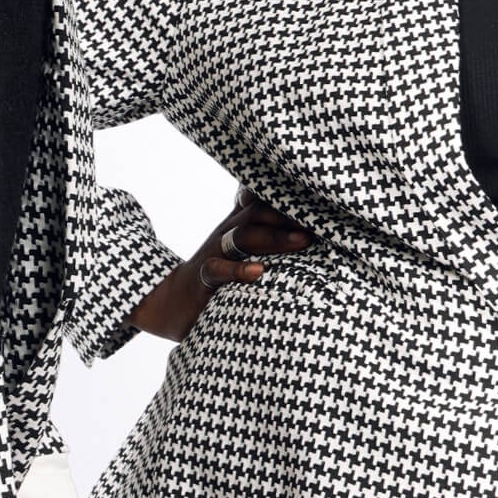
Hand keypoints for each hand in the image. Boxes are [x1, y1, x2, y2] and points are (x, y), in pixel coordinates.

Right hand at [128, 190, 311, 342]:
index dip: (292, 196)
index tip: (325, 198)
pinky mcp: (203, 279)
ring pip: (243, 235)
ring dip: (275, 237)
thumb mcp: (242, 247)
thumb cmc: (219, 272)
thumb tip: (301, 220)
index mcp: (240, 223)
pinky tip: (259, 272)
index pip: (265, 200)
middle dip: (291, 215)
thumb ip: (267, 229)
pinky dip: (238, 270)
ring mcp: (215, 253)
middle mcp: (228, 232)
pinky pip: (218, 269)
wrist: (172, 301)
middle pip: (259, 212)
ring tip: (302, 242)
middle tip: (324, 221)